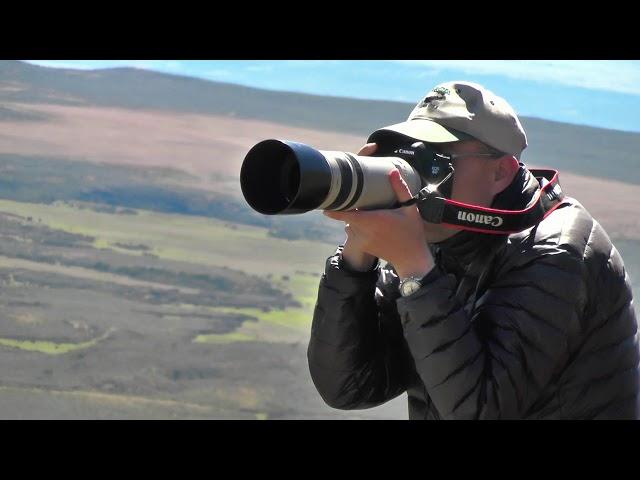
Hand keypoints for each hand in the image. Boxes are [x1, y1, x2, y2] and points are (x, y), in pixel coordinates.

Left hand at [323, 146, 433, 279]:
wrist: (411, 259)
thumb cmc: (411, 232)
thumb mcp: (410, 209)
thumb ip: (400, 189)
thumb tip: (393, 171)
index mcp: (373, 220)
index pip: (345, 214)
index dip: (334, 209)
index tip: (326, 202)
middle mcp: (364, 231)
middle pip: (348, 217)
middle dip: (350, 209)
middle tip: (356, 201)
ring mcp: (361, 241)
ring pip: (350, 225)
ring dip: (354, 220)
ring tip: (370, 216)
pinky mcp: (362, 247)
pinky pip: (354, 234)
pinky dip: (358, 229)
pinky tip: (374, 228)